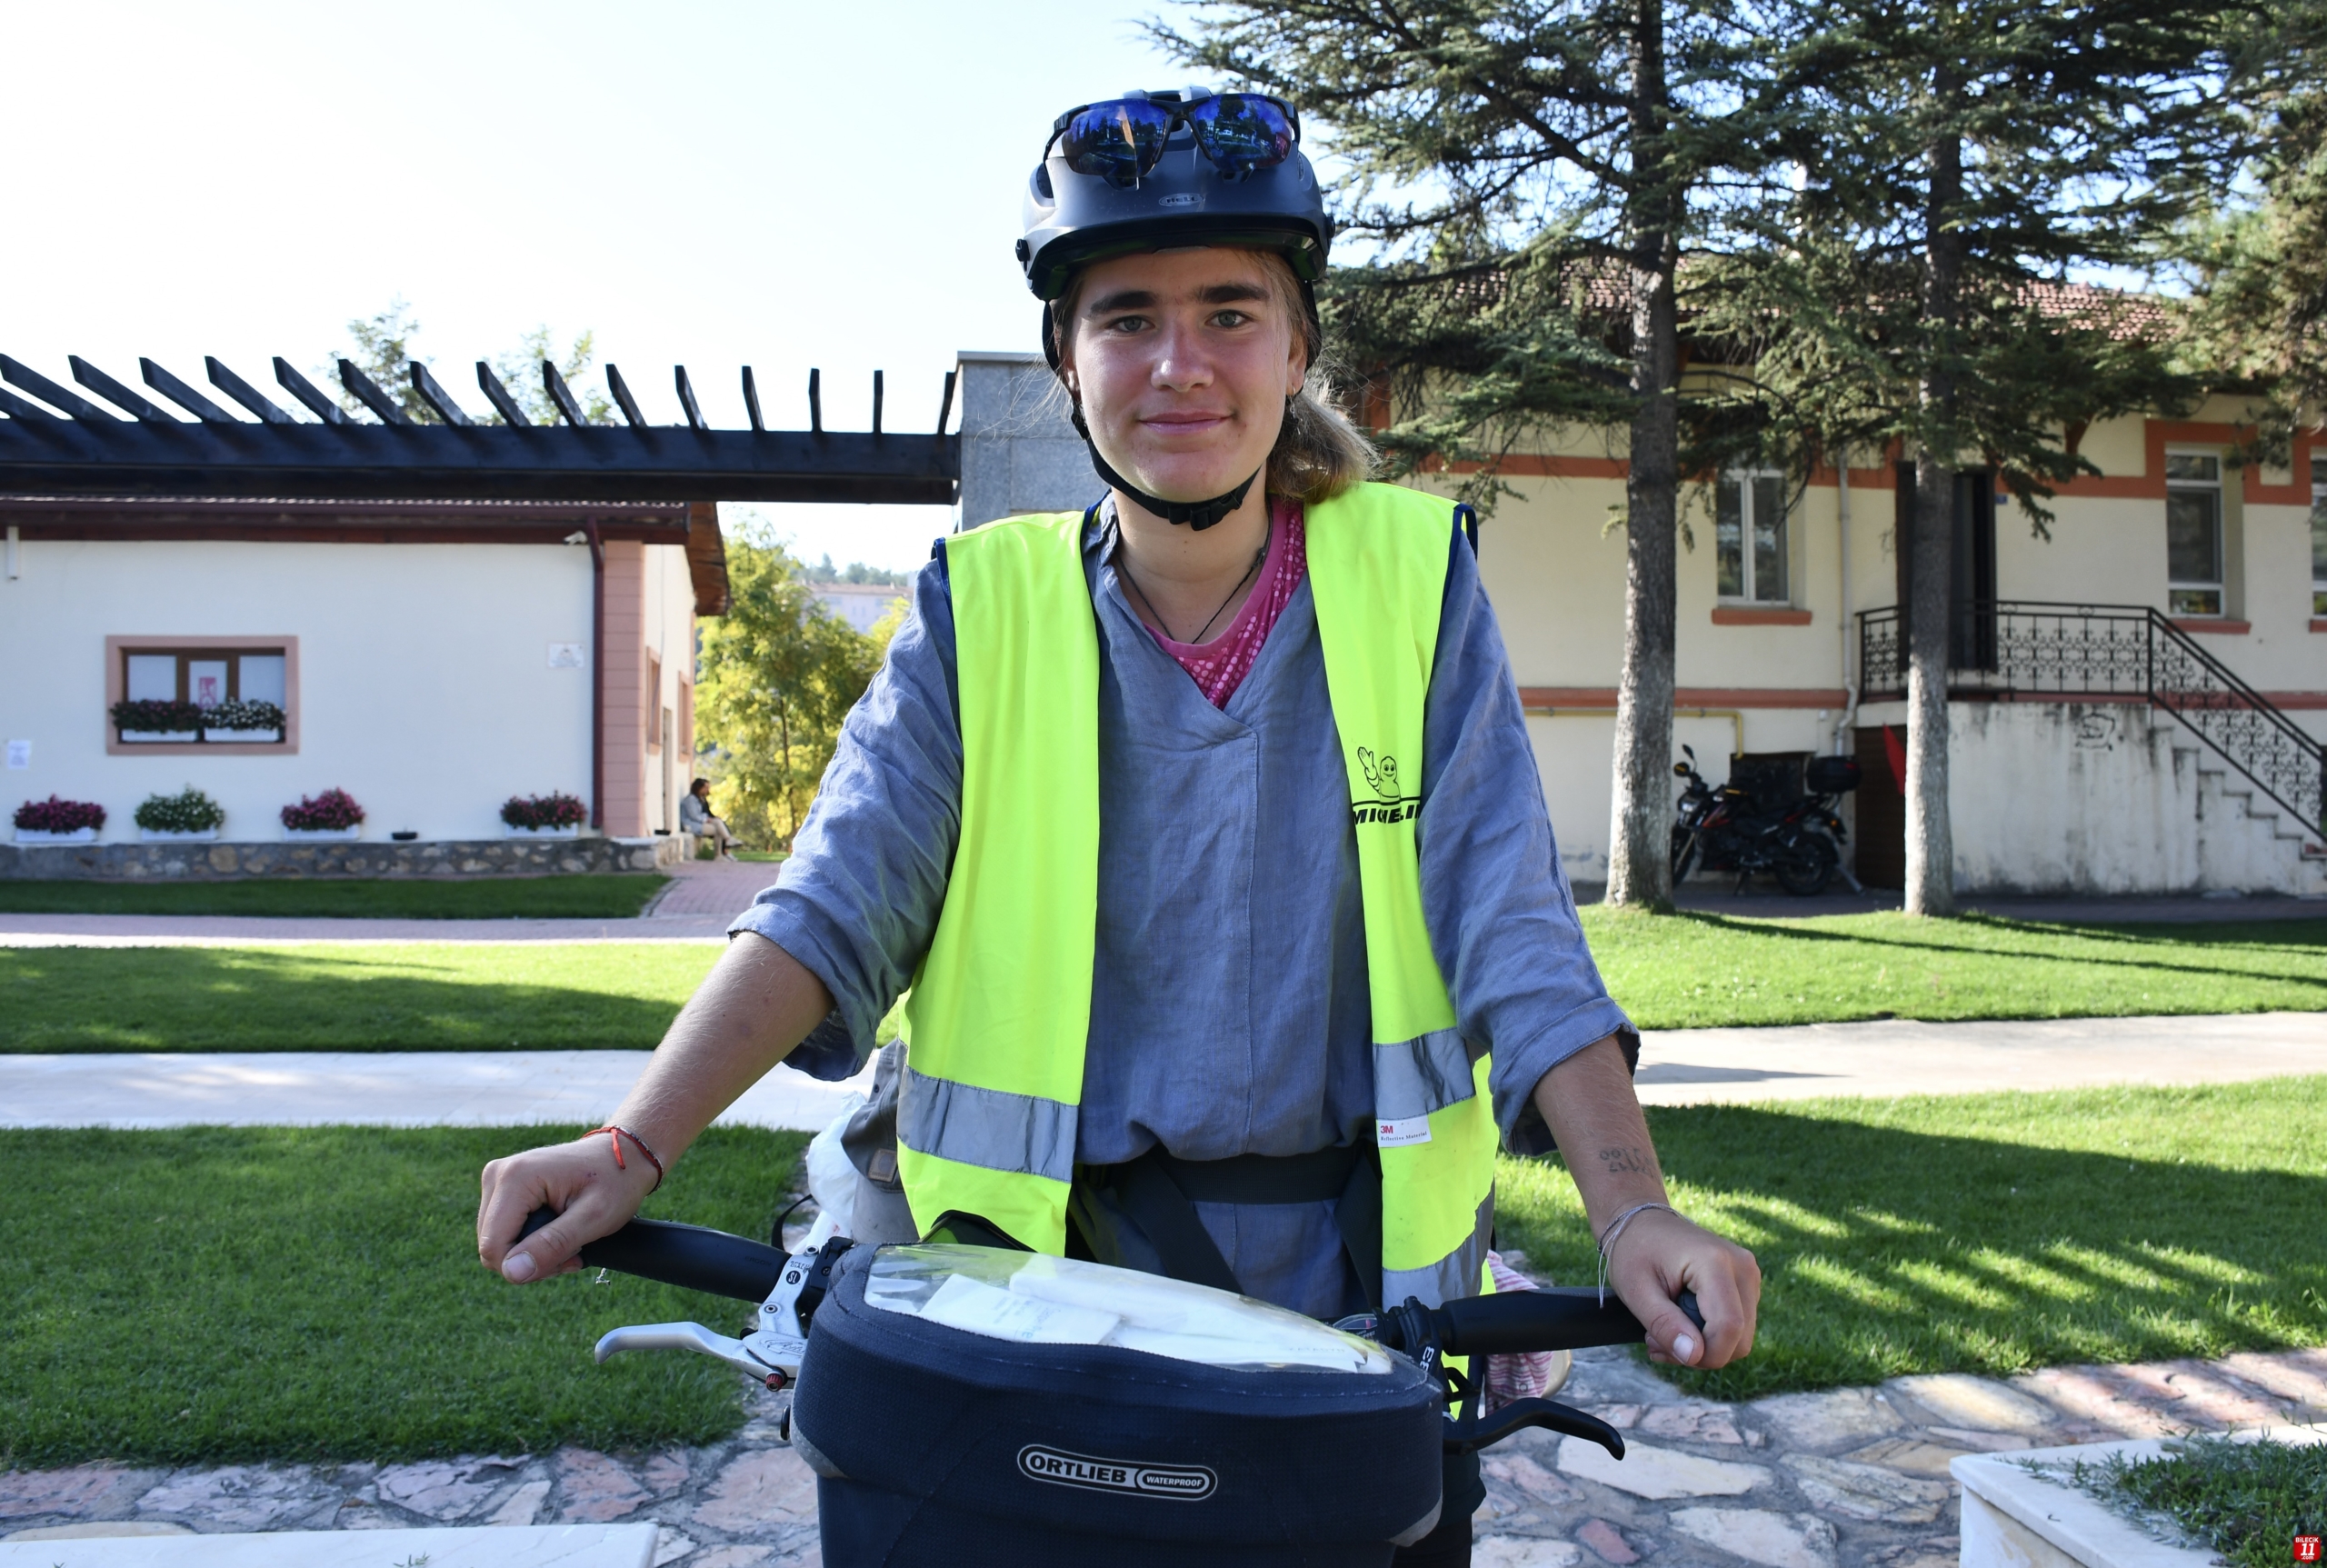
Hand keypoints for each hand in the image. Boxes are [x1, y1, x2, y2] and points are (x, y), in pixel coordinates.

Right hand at [477, 1133, 659, 1283]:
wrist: (624, 1155)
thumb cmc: (616, 1182)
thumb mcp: (594, 1218)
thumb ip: (552, 1245)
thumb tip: (511, 1273)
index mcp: (515, 1177)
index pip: (493, 1247)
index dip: (526, 1267)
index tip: (569, 1258)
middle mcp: (497, 1174)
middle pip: (492, 1247)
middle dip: (532, 1260)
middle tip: (574, 1250)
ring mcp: (497, 1180)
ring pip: (497, 1243)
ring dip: (534, 1253)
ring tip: (570, 1240)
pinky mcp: (503, 1188)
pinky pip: (503, 1232)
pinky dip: (531, 1242)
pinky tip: (560, 1233)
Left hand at [1604, 1207, 1760, 1368]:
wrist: (1642, 1221)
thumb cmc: (1635, 1251)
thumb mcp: (1636, 1290)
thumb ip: (1664, 1323)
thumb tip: (1693, 1356)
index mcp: (1715, 1262)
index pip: (1728, 1327)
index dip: (1702, 1354)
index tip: (1662, 1350)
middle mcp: (1743, 1267)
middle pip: (1740, 1339)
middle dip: (1700, 1354)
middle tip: (1657, 1342)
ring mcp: (1749, 1274)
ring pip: (1741, 1338)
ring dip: (1704, 1347)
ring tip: (1664, 1332)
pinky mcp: (1746, 1283)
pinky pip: (1738, 1327)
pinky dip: (1711, 1336)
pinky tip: (1680, 1325)